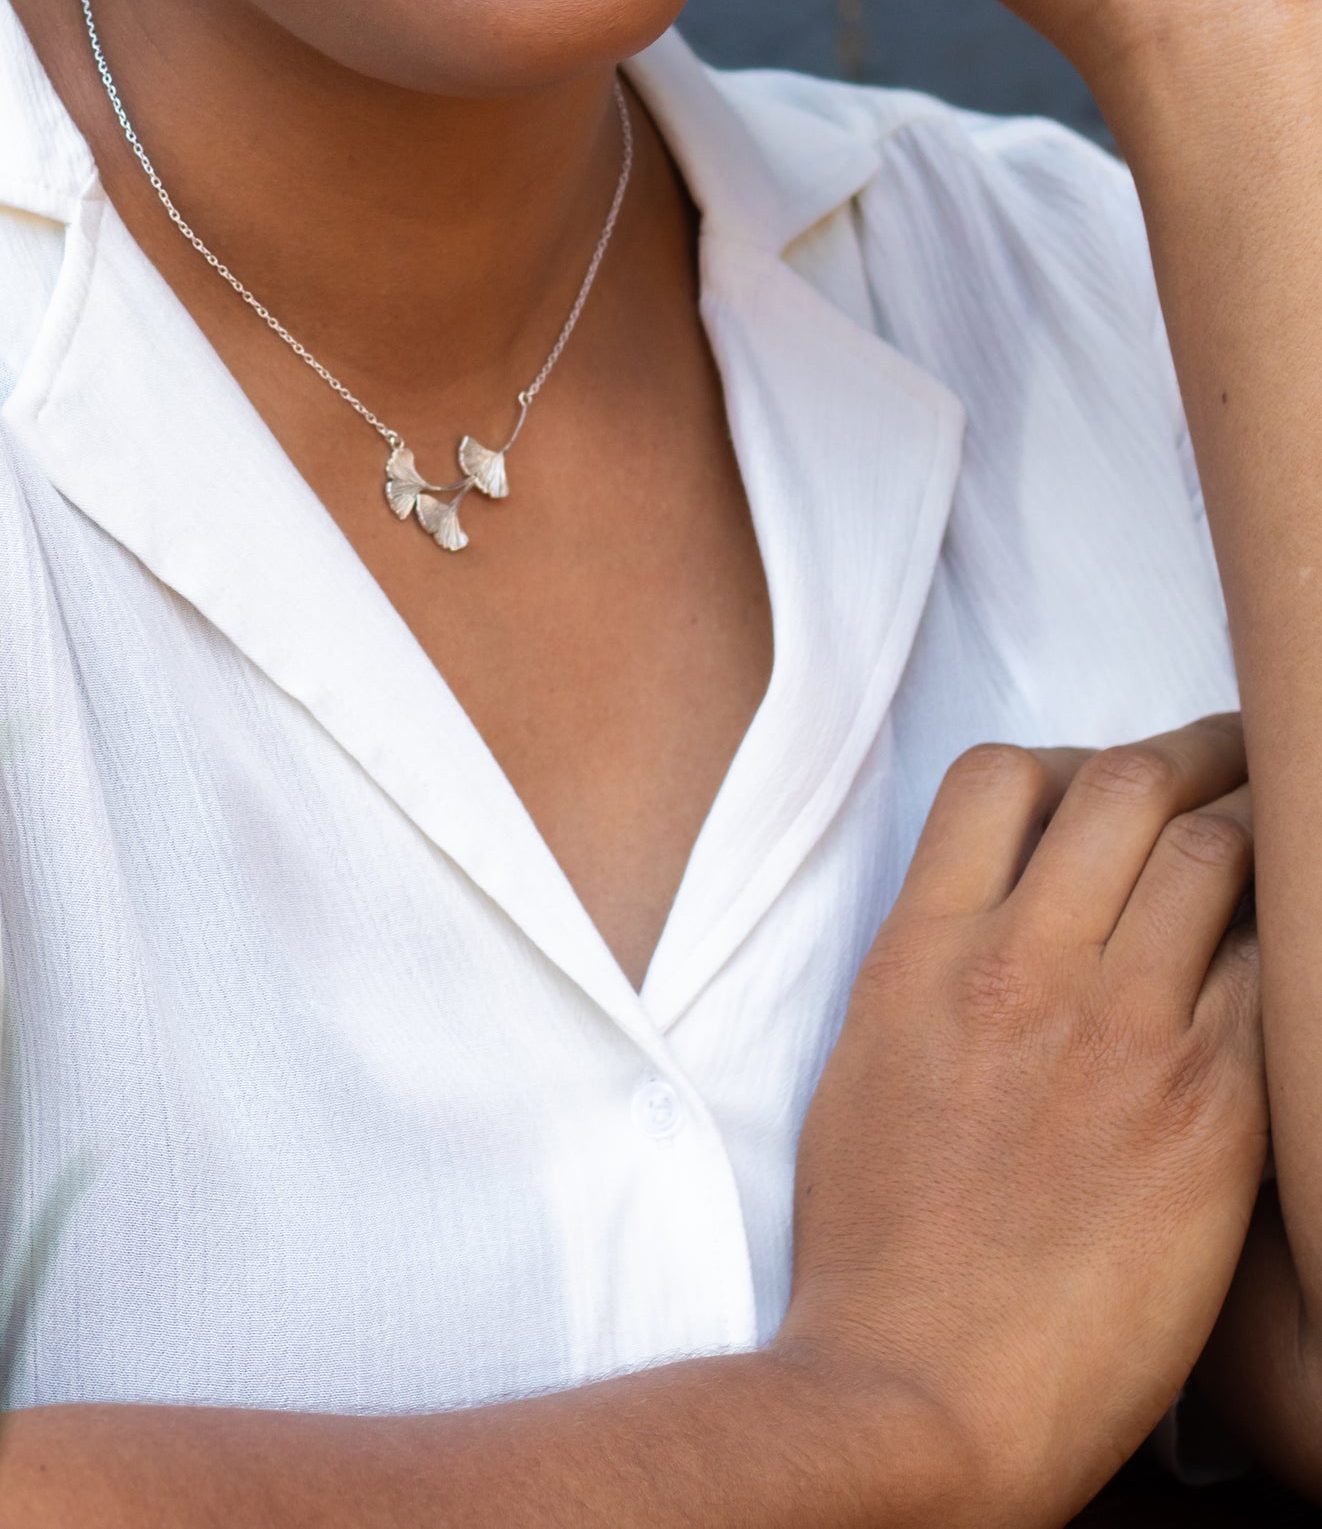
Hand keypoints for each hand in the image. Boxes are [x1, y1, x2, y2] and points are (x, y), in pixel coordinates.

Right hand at [779, 713, 1265, 1528]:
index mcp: (922, 953)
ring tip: (1282, 846)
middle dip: (1195, 754)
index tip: (1112, 776)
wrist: (925, 1392)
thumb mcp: (867, 1066)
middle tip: (1232, 763)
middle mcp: (1021, 968)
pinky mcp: (1210, 1113)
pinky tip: (1292, 967)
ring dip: (1258, 835)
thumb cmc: (881, 1255)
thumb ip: (936, 969)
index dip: (1071, 756)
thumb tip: (1005, 917)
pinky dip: (1288, 952)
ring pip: (1219, 858)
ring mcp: (1120, 1034)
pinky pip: (1273, 980)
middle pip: (1128, 785)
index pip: (1001, 777)